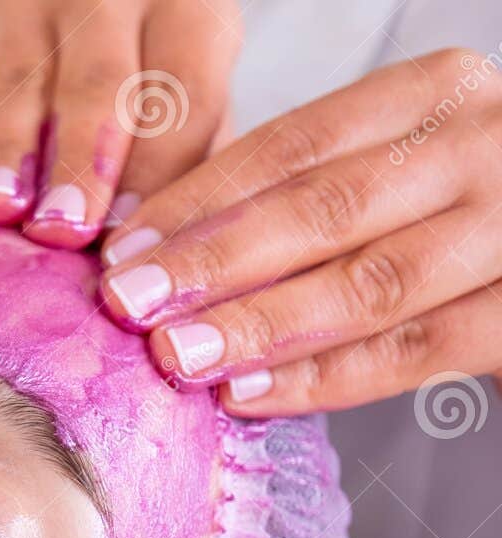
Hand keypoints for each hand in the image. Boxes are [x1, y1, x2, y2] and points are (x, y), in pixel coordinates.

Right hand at [0, 0, 240, 247]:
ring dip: (6, 155)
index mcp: (186, 15)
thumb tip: (159, 268)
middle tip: (62, 229)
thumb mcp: (181, 128)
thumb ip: (177, 183)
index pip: (181, 92)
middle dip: (79, 161)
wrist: (55, 59)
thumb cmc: (138, 116)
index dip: (156, 168)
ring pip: (17, 84)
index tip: (129, 238)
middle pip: (98, 82)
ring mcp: (26, 6)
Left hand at [99, 49, 501, 416]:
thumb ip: (299, 195)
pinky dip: (325, 377)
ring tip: (177, 357)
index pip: (295, 144)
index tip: (119, 252)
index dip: (199, 201)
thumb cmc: (452, 216)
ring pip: (371, 282)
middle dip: (214, 261)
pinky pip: (418, 349)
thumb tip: (152, 248)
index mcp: (436, 95)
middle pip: (326, 208)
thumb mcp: (391, 173)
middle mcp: (485, 146)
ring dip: (259, 325)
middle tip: (129, 304)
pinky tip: (248, 396)